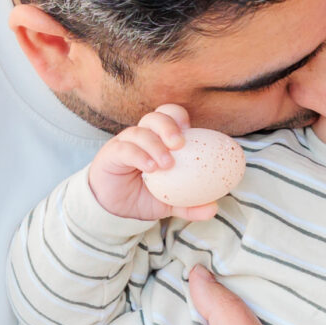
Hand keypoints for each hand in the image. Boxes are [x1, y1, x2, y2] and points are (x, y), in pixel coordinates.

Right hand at [85, 104, 216, 223]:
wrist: (114, 209)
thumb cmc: (143, 197)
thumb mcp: (170, 203)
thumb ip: (190, 205)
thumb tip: (213, 208)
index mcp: (159, 139)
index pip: (170, 116)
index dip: (179, 118)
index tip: (192, 132)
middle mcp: (143, 136)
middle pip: (155, 117)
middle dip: (169, 126)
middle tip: (180, 144)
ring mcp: (126, 143)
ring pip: (140, 131)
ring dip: (155, 145)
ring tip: (167, 164)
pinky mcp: (112, 154)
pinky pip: (125, 149)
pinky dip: (139, 156)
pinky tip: (150, 168)